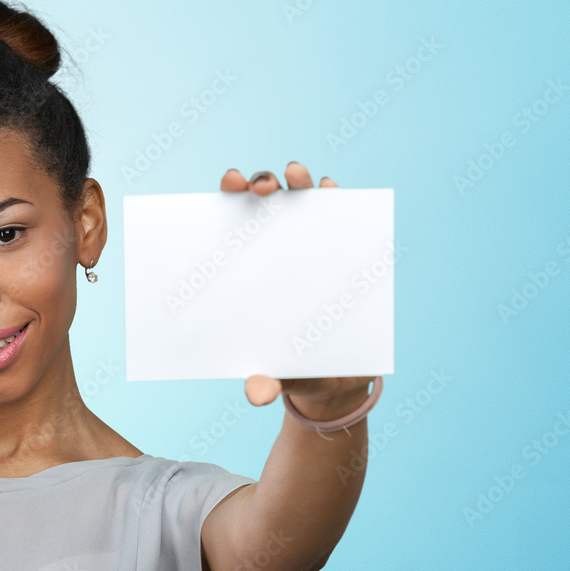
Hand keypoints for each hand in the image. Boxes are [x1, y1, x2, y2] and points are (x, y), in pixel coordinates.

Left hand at [220, 163, 376, 418]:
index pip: (231, 221)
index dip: (228, 197)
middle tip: (260, 188)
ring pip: (301, 199)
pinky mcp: (342, 247)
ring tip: (296, 175)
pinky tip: (333, 190)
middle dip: (260, 184)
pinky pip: (340, 214)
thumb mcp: (277, 375)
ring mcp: (309, 241)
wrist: (331, 378)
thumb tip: (256, 394)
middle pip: (264, 202)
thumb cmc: (289, 367)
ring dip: (300, 181)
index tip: (227, 187)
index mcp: (246, 266)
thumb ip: (266, 381)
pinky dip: (336, 197)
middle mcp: (274, 245)